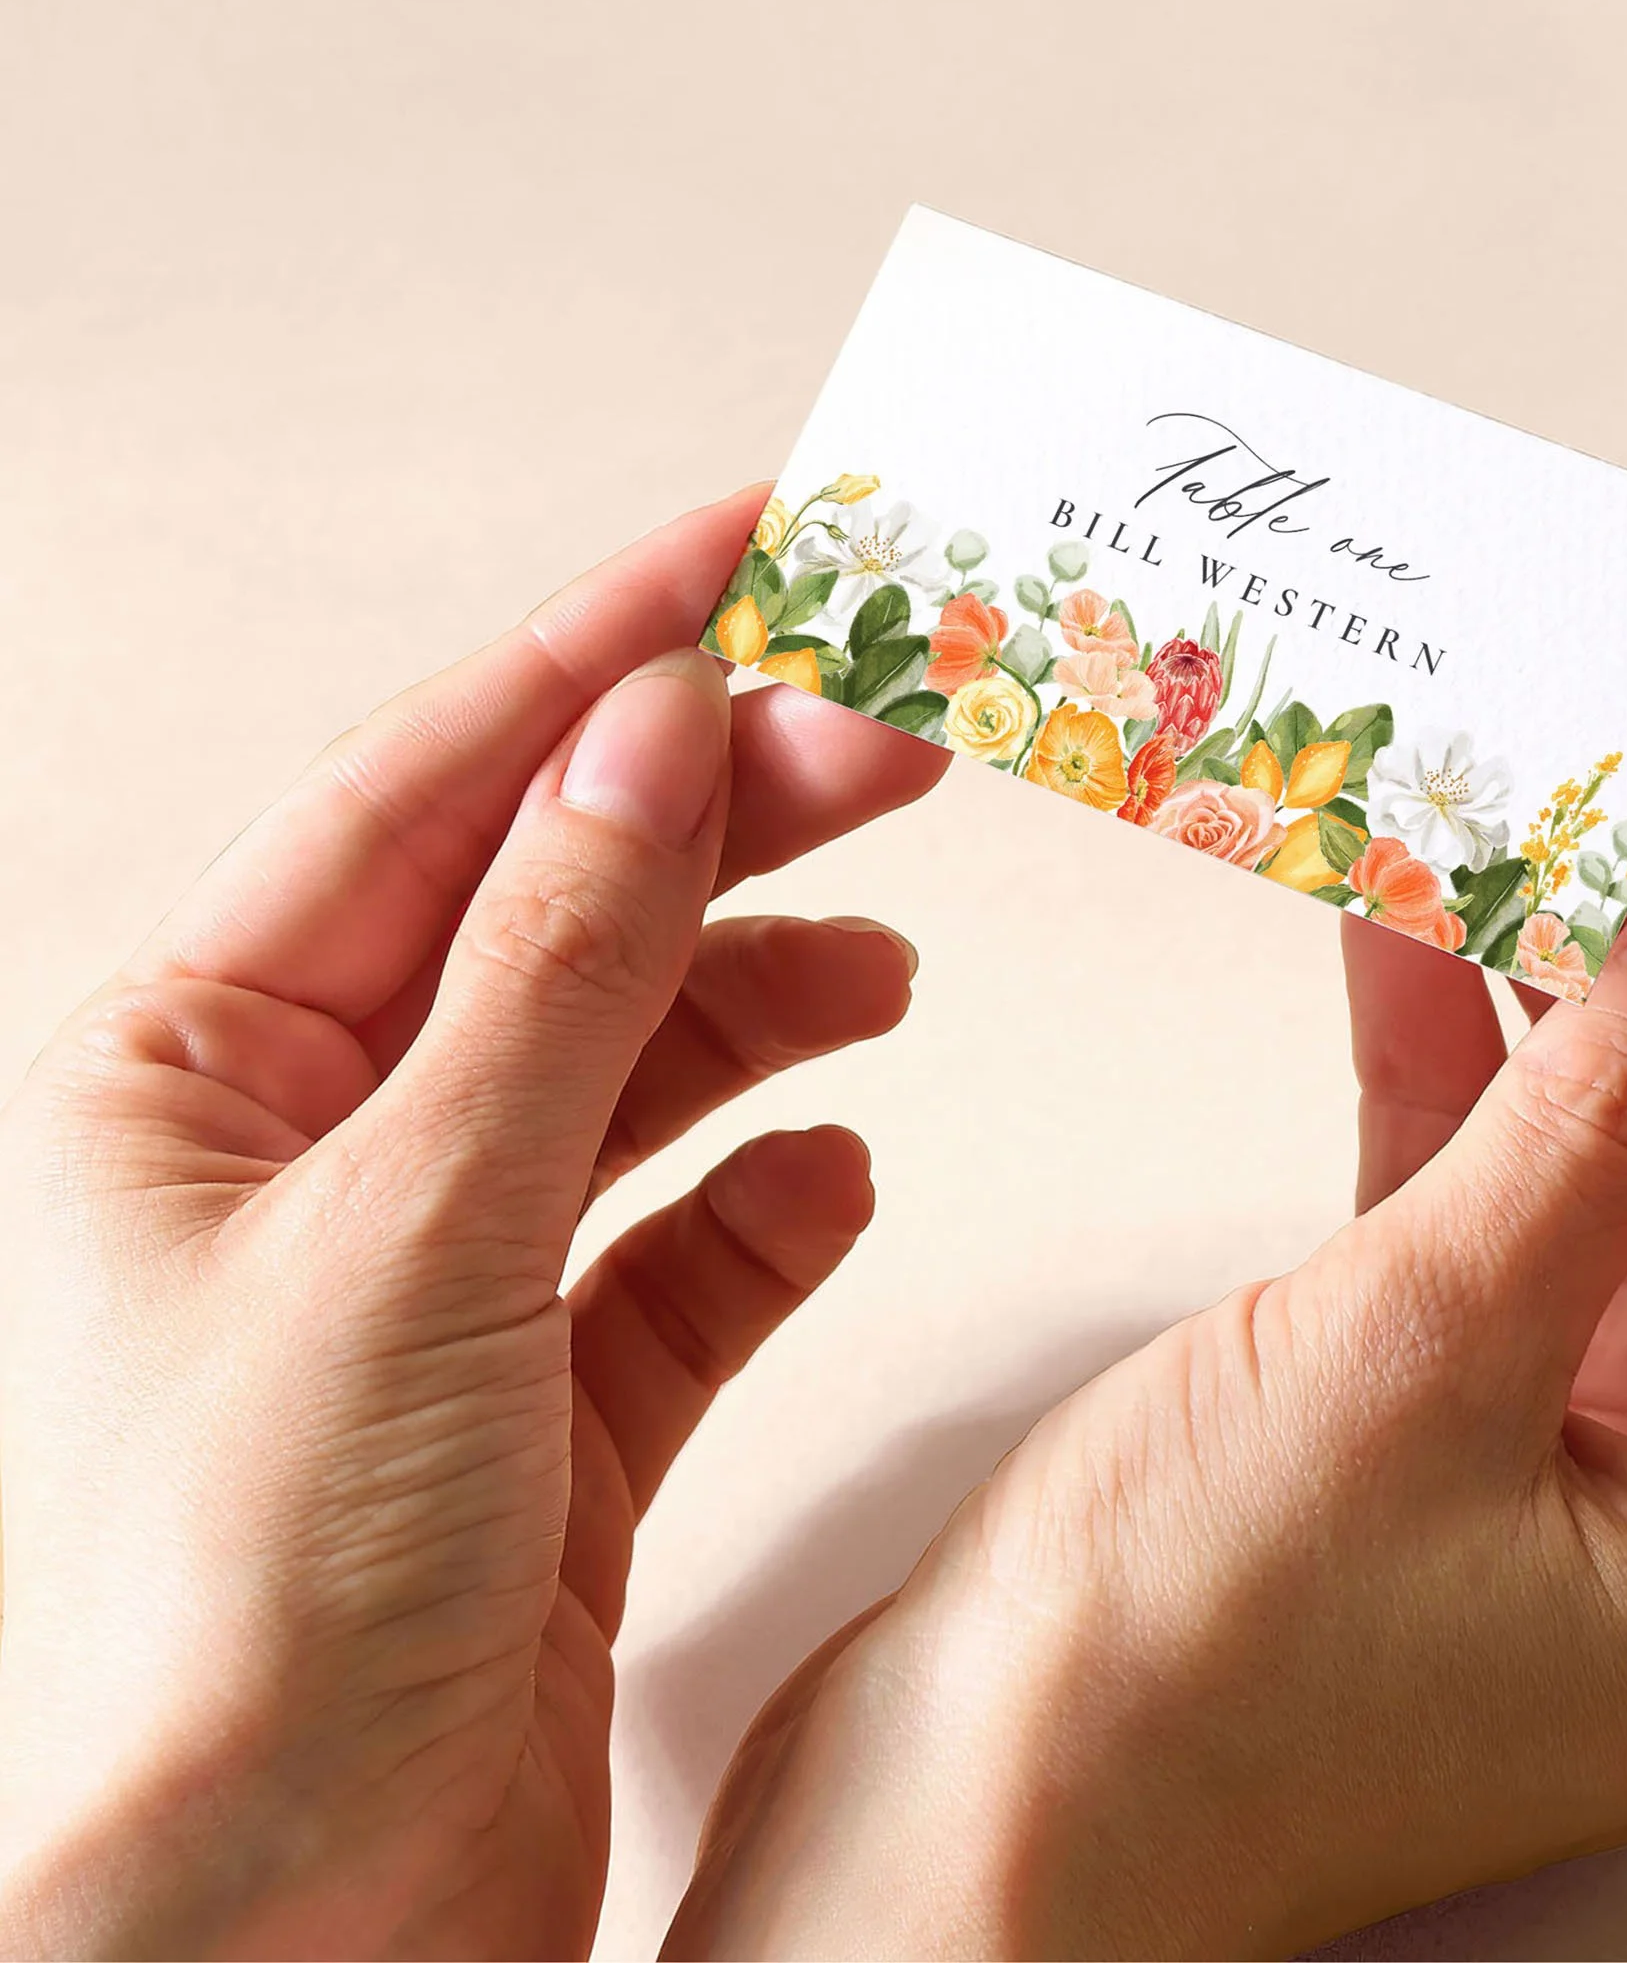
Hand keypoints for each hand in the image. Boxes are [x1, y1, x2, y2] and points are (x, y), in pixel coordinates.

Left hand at [0, 494, 945, 1957]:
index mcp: (194, 1069)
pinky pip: (679, 1253)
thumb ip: (556, 962)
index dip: (603, 649)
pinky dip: (766, 1204)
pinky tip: (835, 1173)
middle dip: (724, 821)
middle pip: (552, 915)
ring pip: (628, 1068)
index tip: (759, 544)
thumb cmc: (247, 1617)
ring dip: (760, 1002)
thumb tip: (655, 723)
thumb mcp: (416, 1222)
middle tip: (896, 738)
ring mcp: (432, 1284)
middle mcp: (306, 1155)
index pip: (431, 788)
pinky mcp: (542, 1416)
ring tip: (883, 962)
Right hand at [670, 662, 1626, 1956]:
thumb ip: (1602, 1114)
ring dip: (1595, 990)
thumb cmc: (1169, 1681)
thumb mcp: (1418, 1348)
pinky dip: (1466, 1071)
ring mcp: (1569, 1470)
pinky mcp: (1440, 1424)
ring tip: (1570, 800)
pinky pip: (1498, 1205)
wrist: (943, 1838)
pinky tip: (1425, 931)